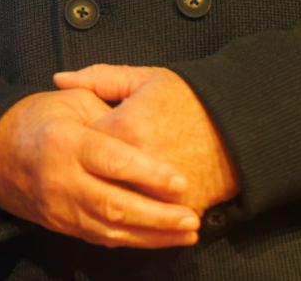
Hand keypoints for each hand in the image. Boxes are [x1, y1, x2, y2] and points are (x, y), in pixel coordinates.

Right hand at [0, 88, 201, 248]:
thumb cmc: (38, 118)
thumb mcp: (71, 100)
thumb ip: (109, 112)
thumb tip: (147, 133)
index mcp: (65, 141)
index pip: (112, 161)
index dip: (149, 173)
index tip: (181, 182)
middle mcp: (61, 179)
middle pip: (114, 204)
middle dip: (158, 216)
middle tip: (193, 217)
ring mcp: (59, 207)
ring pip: (110, 230)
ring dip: (152, 235)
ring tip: (186, 233)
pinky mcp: (60, 225)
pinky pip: (100, 238)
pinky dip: (132, 241)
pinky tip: (159, 239)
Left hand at [52, 65, 238, 214]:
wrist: (241, 123)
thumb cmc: (192, 97)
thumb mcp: (144, 79)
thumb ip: (98, 78)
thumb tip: (59, 80)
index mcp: (124, 127)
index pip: (80, 145)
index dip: (78, 144)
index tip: (82, 142)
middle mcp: (138, 162)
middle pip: (96, 181)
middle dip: (89, 179)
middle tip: (91, 172)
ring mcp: (161, 190)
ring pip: (120, 206)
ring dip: (112, 202)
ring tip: (112, 191)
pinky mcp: (182, 207)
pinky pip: (150, 221)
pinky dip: (140, 219)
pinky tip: (134, 209)